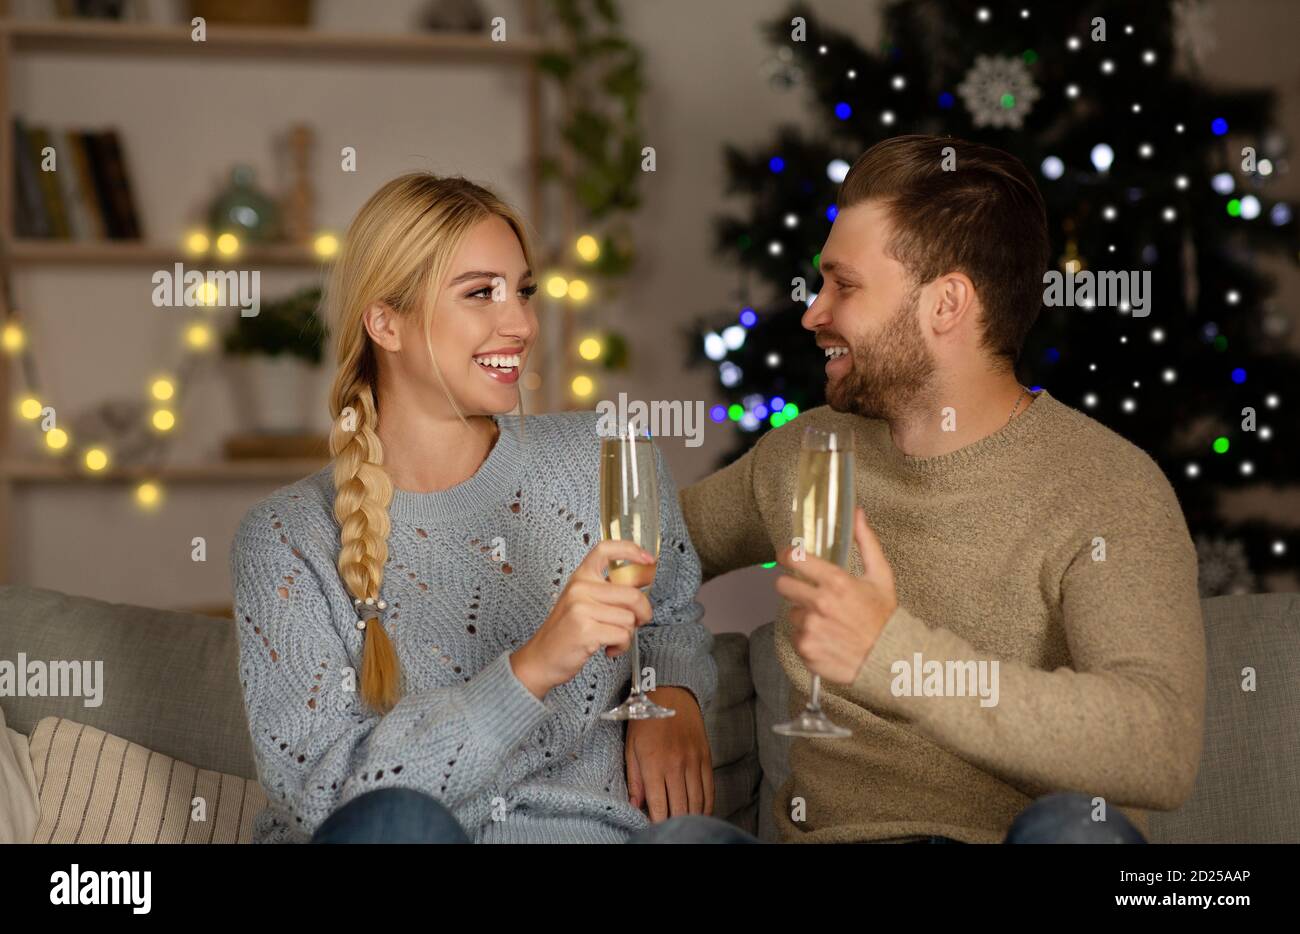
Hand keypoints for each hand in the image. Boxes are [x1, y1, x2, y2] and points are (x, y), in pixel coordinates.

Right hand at [511, 540, 654, 698]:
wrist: (540, 658)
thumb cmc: (564, 632)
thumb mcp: (580, 601)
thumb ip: (606, 591)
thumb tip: (642, 583)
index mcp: (580, 577)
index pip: (605, 549)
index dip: (631, 550)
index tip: (648, 559)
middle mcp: (580, 588)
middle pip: (632, 595)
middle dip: (643, 613)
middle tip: (638, 622)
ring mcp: (581, 608)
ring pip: (629, 619)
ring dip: (627, 634)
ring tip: (611, 638)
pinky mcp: (586, 630)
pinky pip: (622, 636)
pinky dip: (621, 647)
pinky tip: (608, 648)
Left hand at [626, 686, 712, 820]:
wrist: (671, 693)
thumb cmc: (645, 720)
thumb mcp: (631, 747)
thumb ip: (634, 779)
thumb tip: (636, 806)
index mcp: (654, 763)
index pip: (659, 806)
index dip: (657, 824)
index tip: (653, 830)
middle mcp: (676, 765)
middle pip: (680, 808)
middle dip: (674, 824)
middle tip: (669, 830)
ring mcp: (694, 762)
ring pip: (697, 802)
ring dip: (691, 818)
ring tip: (683, 826)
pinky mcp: (706, 758)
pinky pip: (709, 789)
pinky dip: (706, 805)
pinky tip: (699, 814)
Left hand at [774, 506, 897, 682]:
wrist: (890, 660)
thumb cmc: (885, 618)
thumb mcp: (881, 576)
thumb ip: (866, 542)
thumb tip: (857, 513)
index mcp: (836, 582)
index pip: (794, 559)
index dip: (787, 556)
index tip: (788, 557)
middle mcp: (819, 604)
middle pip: (782, 585)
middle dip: (793, 586)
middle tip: (810, 594)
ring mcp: (810, 629)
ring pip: (792, 613)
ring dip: (804, 616)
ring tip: (827, 622)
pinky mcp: (806, 650)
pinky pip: (796, 637)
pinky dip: (807, 638)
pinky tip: (827, 639)